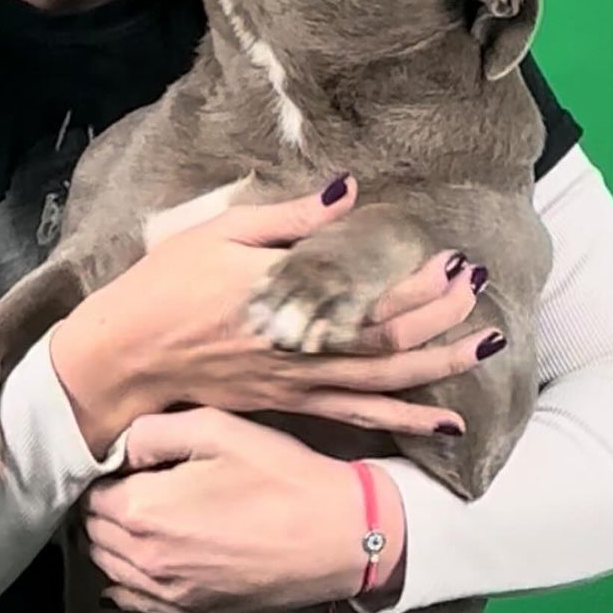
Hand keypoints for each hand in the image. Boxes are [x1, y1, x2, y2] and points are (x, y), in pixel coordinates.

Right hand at [52, 175, 500, 454]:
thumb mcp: (220, 232)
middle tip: (479, 290)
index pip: (368, 293)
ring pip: (384, 381)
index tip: (452, 259)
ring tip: (486, 348)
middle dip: (442, 316)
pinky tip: (446, 422)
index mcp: (284, 296)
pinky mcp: (289, 403)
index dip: (417, 281)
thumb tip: (348, 190)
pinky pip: (359, 415)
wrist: (126, 353)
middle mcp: (300, 346)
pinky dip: (406, 419)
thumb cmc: (166, 284)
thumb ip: (289, 217)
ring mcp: (298, 382)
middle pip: (389, 338)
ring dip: (440, 365)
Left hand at [82, 406, 401, 612]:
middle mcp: (147, 559)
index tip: (125, 456)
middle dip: (102, 501)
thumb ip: (152, 430)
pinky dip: (127, 572)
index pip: (91, 491)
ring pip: (108, 565)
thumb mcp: (215, 427)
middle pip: (93, 530)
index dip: (104, 468)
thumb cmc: (278, 476)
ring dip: (111, 536)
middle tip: (130, 477)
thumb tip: (119, 445)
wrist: (335, 535)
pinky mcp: (189, 610)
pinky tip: (148, 548)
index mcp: (145, 510)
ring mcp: (168, 592)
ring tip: (140, 506)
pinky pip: (131, 597)